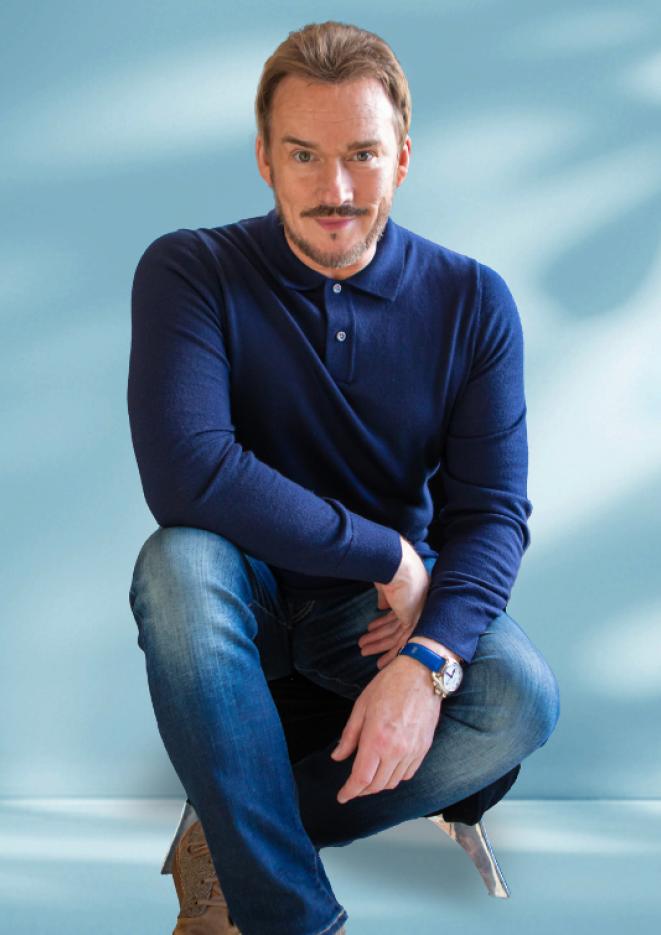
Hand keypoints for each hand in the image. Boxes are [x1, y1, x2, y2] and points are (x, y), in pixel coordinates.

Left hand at [330, 654, 441, 802]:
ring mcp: (412, 751)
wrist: (421, 674)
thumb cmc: (388, 686)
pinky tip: (388, 769)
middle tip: (352, 787)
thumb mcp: (361, 707)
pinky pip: (408, 773)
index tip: (342, 797)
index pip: (361, 778)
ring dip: (378, 785)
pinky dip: (396, 777)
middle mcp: (396, 751)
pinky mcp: (423, 748)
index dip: (350, 792)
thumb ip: (349, 735)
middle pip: (377, 785)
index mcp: (376, 740)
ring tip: (369, 778)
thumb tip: (338, 756)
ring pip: (393, 782)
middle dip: (362, 790)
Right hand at [364, 537, 430, 669]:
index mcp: (413, 592)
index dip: (383, 623)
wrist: (396, 563)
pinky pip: (402, 642)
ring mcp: (417, 612)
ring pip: (397, 636)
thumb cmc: (388, 566)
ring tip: (362, 650)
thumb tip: (381, 607)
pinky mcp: (412, 620)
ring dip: (379, 645)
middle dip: (380, 637)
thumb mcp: (386, 584)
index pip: (398, 613)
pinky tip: (379, 661)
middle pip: (397, 627)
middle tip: (366, 645)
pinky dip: (390, 653)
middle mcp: (418, 604)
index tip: (371, 628)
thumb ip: (386, 597)